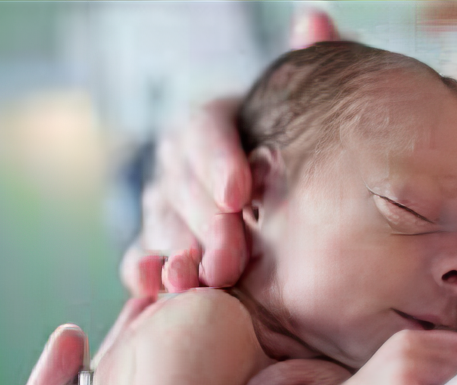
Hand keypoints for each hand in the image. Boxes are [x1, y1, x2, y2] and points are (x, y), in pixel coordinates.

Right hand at [120, 9, 341, 295]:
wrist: (296, 220)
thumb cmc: (307, 161)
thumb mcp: (313, 118)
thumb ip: (313, 74)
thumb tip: (314, 20)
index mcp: (217, 123)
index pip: (203, 127)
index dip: (216, 158)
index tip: (238, 194)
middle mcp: (185, 162)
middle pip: (180, 182)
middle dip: (205, 222)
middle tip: (231, 258)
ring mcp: (169, 204)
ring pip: (160, 222)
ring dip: (176, 250)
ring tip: (194, 278)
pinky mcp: (162, 245)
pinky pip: (142, 257)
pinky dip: (146, 272)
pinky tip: (160, 286)